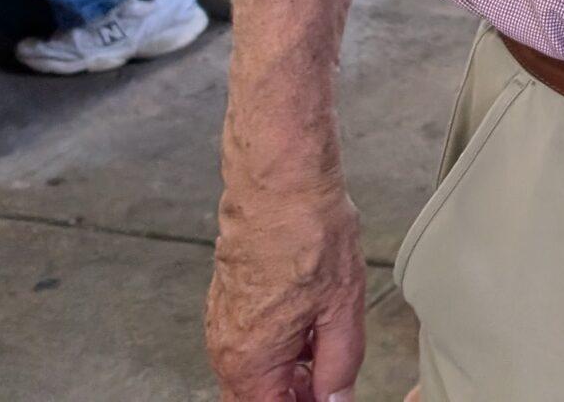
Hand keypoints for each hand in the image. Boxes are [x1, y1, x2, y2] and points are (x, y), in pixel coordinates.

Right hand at [207, 180, 369, 401]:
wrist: (280, 183)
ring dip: (289, 372)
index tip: (328, 396)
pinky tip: (309, 322)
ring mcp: (222, 324)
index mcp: (250, 360)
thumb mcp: (342, 307)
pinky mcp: (227, 302)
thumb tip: (336, 400)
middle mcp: (226, 349)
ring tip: (325, 343)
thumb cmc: (308, 233)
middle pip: (257, 398)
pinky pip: (250, 342)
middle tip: (331, 379)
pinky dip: (278, 346)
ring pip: (254, 372)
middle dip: (295, 394)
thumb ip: (339, 364)